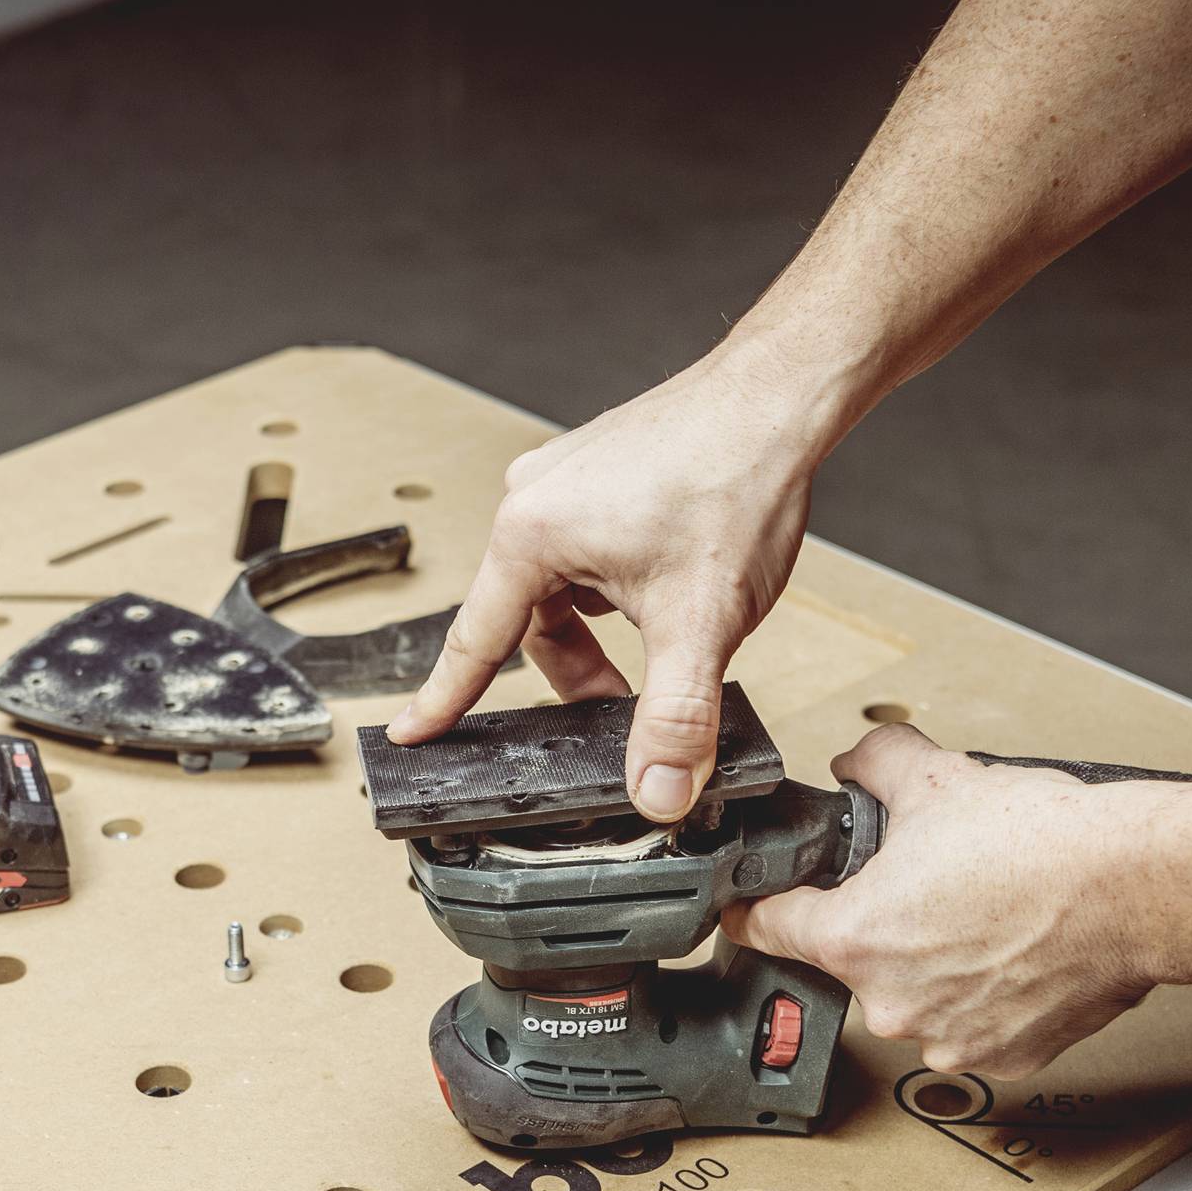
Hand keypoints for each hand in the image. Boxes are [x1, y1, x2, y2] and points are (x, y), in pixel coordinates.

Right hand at [386, 352, 833, 821]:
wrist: (781, 397)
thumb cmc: (733, 475)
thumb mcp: (701, 621)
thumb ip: (674, 718)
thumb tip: (658, 793)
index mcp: (530, 534)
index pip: (474, 642)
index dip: (443, 700)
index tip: (409, 733)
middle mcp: (532, 499)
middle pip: (528, 622)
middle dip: (576, 673)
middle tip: (628, 707)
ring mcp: (565, 481)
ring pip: (563, 591)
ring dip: (603, 631)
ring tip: (666, 641)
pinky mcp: (598, 474)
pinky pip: (587, 555)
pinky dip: (619, 590)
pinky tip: (671, 590)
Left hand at [726, 724, 1171, 1077]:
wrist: (1135, 887)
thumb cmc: (1045, 844)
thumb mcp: (936, 777)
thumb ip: (875, 765)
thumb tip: (858, 761)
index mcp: (855, 939)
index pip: (766, 928)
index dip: (760, 906)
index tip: (756, 905)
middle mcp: (891, 1003)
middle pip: (853, 961)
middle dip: (880, 925)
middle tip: (929, 889)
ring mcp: (947, 1039)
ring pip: (915, 996)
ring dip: (934, 965)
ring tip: (982, 917)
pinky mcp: (1002, 1057)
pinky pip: (971, 1025)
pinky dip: (985, 996)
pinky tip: (1013, 954)